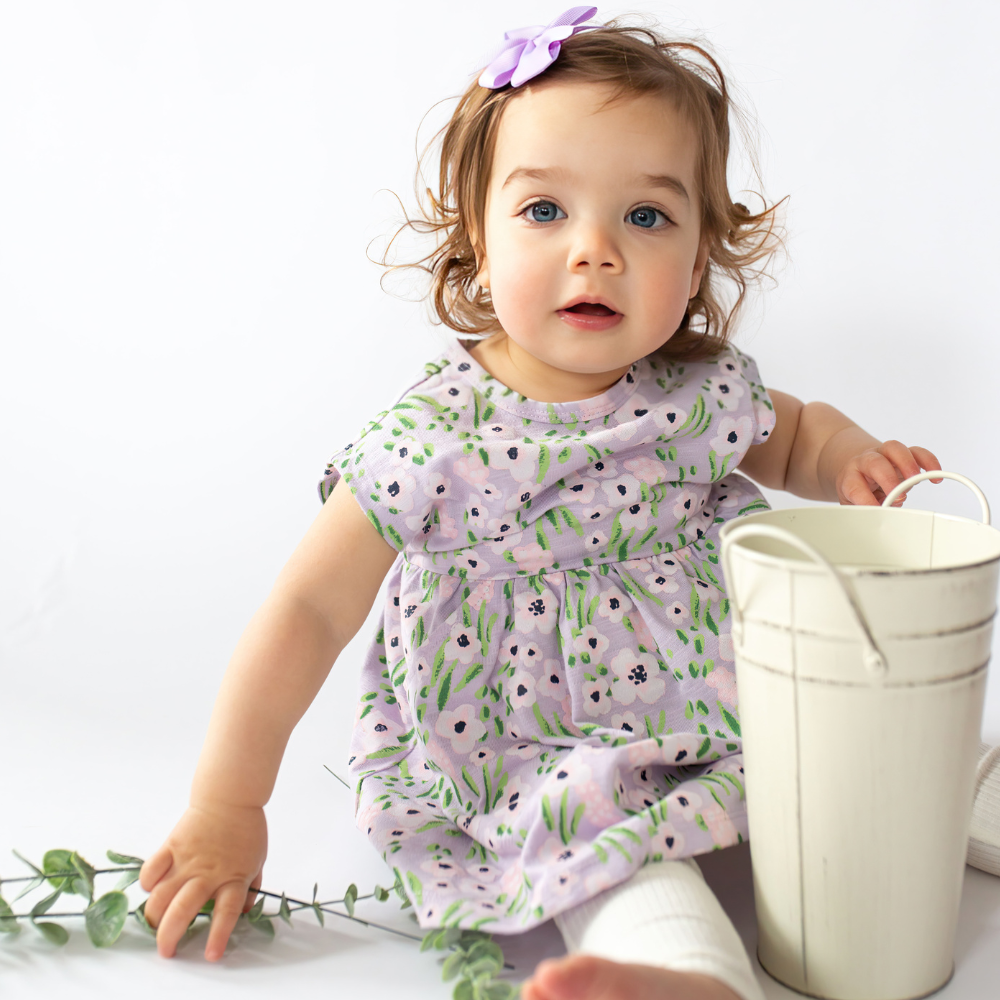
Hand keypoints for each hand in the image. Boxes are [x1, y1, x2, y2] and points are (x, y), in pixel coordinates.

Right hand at [139, 802, 266, 960]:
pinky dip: (147, 883)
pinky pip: (152, 870)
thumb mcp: (258, 860)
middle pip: (184, 910)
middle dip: (170, 936)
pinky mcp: (172, 846)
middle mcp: (208, 873)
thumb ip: (250, 886)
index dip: (218, 935)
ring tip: (154, 924)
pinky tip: (151, 889)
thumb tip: (245, 910)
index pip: (227, 912)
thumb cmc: (247, 829)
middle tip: (166, 950)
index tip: (210, 955)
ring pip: (162, 896)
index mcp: (234, 877)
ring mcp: (187, 860)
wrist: (231, 796)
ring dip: (154, 915)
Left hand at [836, 440, 941, 505]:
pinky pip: (917, 452)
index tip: (877, 511)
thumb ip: (861, 511)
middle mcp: (867, 461)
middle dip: (888, 479)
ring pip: (895, 449)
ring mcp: (885, 455)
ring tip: (916, 480)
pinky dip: (928, 462)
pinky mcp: (903, 454)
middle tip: (898, 496)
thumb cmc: (857, 488)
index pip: (854, 486)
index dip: (865, 499)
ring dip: (908, 464)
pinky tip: (935, 476)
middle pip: (874, 462)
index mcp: (851, 476)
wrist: (859, 468)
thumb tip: (874, 523)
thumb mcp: (852, 503)